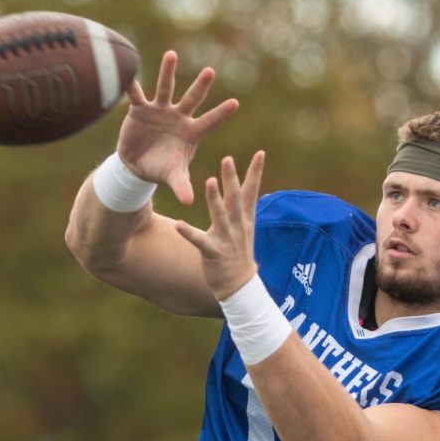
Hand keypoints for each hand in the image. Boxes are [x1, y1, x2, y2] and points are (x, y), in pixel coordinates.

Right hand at [117, 50, 238, 204]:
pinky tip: (128, 69)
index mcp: (191, 132)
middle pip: (192, 99)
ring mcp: (160, 111)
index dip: (221, 114)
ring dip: (168, 72)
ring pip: (166, 88)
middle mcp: (178, 117)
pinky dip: (132, 84)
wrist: (137, 166)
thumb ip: (181, 186)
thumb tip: (190, 202)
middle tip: (211, 71)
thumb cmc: (161, 169)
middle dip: (201, 86)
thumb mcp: (173, 177)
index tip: (236, 103)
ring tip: (172, 54)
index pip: (210, 121)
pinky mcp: (140, 110)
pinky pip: (136, 95)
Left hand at [174, 151, 264, 299]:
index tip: (260, 153)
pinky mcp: (213, 253)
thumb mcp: (244, 230)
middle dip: (232, 178)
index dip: (256, 172)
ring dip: (215, 199)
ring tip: (210, 181)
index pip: (252, 192)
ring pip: (220, 216)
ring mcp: (226, 240)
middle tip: (228, 158)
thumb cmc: (238, 256)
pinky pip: (199, 241)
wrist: (239, 288)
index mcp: (245, 220)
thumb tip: (245, 190)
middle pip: (235, 199)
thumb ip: (242, 210)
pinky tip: (178, 223)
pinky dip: (189, 232)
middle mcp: (237, 227)